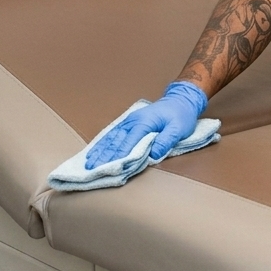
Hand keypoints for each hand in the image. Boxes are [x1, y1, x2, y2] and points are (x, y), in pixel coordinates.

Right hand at [85, 81, 207, 168]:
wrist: (181, 101)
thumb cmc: (181, 116)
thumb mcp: (179, 129)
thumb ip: (166, 141)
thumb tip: (153, 155)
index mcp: (144, 123)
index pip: (128, 143)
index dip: (118, 157)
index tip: (108, 168)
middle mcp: (133, 122)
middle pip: (115, 141)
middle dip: (103, 156)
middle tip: (91, 169)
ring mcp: (130, 122)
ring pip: (111, 138)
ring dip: (100, 150)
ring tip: (89, 162)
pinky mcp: (130, 124)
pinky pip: (114, 134)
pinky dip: (104, 143)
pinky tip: (96, 150)